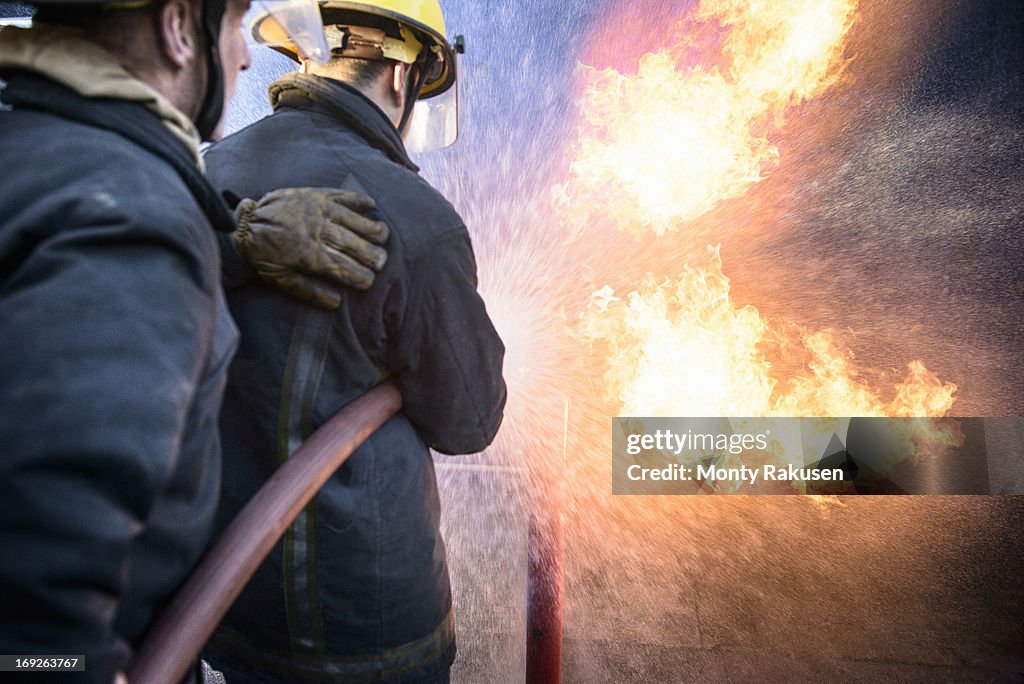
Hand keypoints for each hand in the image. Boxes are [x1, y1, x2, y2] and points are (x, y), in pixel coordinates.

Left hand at [232, 187, 389, 308]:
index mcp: (309, 255)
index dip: (361, 276)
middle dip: (373, 255)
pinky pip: (343, 196)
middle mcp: (318, 231)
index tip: (370, 282)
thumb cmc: (263, 254)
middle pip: (355, 245)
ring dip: (372, 229)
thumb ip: (309, 291)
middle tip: (382, 262)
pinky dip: (359, 200)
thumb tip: (336, 303)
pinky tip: (372, 206)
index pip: (344, 268)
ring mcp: (318, 210)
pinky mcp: (315, 195)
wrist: (244, 222)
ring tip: (384, 236)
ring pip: (354, 221)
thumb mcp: (280, 279)